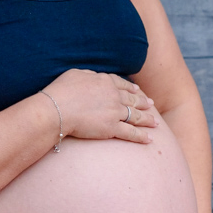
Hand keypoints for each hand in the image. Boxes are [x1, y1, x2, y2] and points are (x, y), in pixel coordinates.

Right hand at [43, 68, 157, 144]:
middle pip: (132, 100)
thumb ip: (88, 75)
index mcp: (105, 81)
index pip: (122, 84)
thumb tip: (92, 77)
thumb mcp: (75, 74)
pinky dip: (141, 136)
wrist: (58, 109)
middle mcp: (113, 95)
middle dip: (143, 103)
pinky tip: (149, 139)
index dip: (130, 89)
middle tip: (151, 104)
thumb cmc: (61, 91)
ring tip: (155, 123)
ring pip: (135, 116)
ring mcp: (114, 112)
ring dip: (147, 120)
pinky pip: (130, 133)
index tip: (137, 91)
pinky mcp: (112, 128)